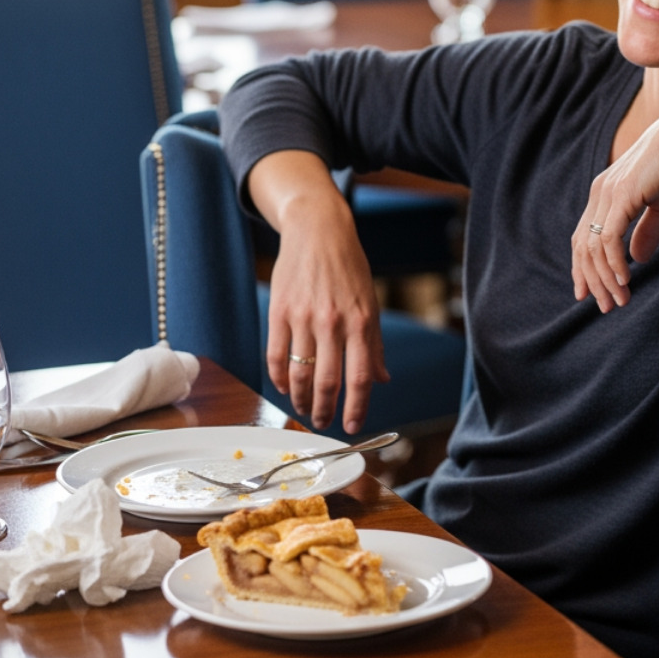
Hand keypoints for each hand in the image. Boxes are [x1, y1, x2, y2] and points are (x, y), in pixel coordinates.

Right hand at [249, 152, 389, 431]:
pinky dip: (279, 378)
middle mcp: (332, 322)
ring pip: (298, 374)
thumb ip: (374, 344)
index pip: (359, 377)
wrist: (318, 231)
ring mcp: (303, 318)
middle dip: (323, 411)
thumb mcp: (371, 303)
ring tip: (303, 409)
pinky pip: (276, 356)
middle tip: (322, 423)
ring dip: (299, 399)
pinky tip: (284, 387)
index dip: (356, 407)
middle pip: (326, 382)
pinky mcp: (279, 312)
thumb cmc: (349, 269)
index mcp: (360, 322)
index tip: (353, 426)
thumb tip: (382, 379)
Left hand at [572, 101, 658, 312]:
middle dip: (592, 280)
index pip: (584, 237)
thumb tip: (638, 258)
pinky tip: (625, 282)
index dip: (584, 268)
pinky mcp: (622, 196)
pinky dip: (613, 264)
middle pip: (583, 246)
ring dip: (605, 279)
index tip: (590, 294)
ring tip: (618, 301)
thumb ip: (647, 231)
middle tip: (605, 307)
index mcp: (605, 192)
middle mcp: (600, 193)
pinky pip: (609, 239)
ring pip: (594, 248)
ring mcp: (608, 193)